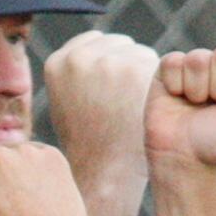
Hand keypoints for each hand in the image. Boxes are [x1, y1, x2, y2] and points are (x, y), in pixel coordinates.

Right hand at [45, 30, 158, 180]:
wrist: (106, 173)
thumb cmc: (91, 144)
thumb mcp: (66, 102)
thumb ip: (76, 72)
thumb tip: (97, 43)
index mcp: (57, 63)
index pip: (94, 42)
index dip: (107, 67)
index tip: (108, 94)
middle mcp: (79, 58)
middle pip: (119, 44)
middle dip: (125, 67)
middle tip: (122, 104)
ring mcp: (107, 62)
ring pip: (139, 53)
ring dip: (143, 74)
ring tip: (132, 108)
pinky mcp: (135, 70)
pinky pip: (156, 63)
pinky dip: (158, 83)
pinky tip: (146, 107)